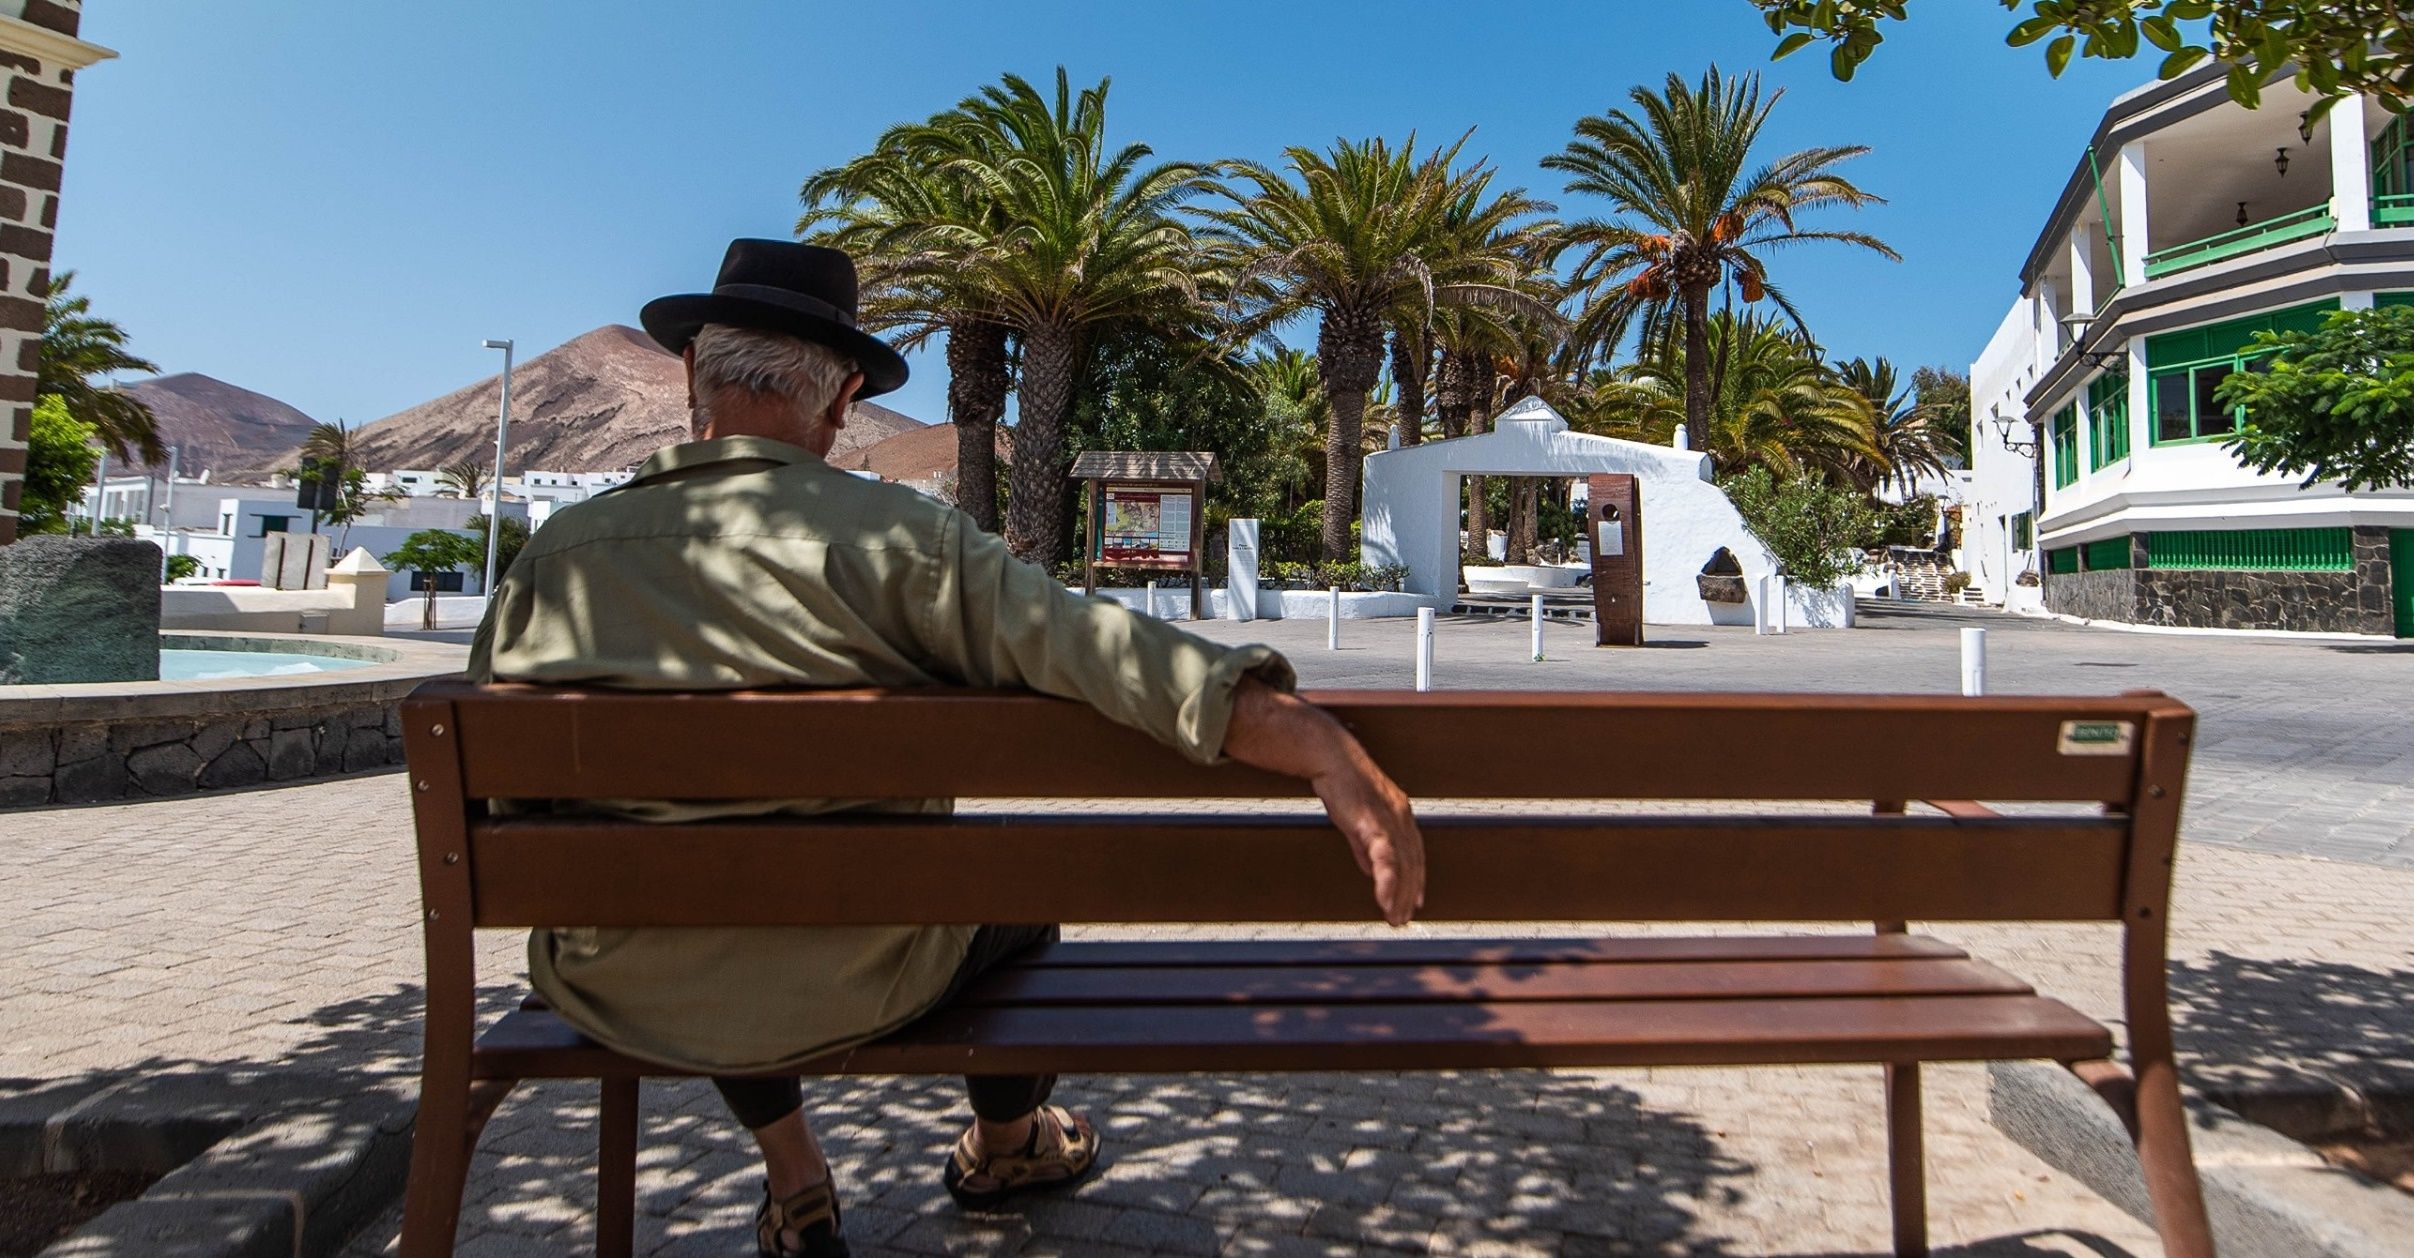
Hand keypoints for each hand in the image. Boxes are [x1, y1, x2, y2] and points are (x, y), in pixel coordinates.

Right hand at [1222, 678, 1427, 925]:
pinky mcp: (1373, 822)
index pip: (1414, 853)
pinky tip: (1384, 898)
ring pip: (1402, 865)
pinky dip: (1387, 881)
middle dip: (1409, 893)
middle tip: (1403, 919)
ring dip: (1399, 894)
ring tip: (1395, 917)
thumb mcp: (1356, 818)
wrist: (1331, 756)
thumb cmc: (1342, 783)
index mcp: (1400, 814)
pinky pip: (1385, 858)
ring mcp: (1390, 819)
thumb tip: (1372, 869)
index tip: (1415, 901)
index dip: (1417, 878)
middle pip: (1412, 863)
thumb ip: (1365, 845)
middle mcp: (1402, 817)